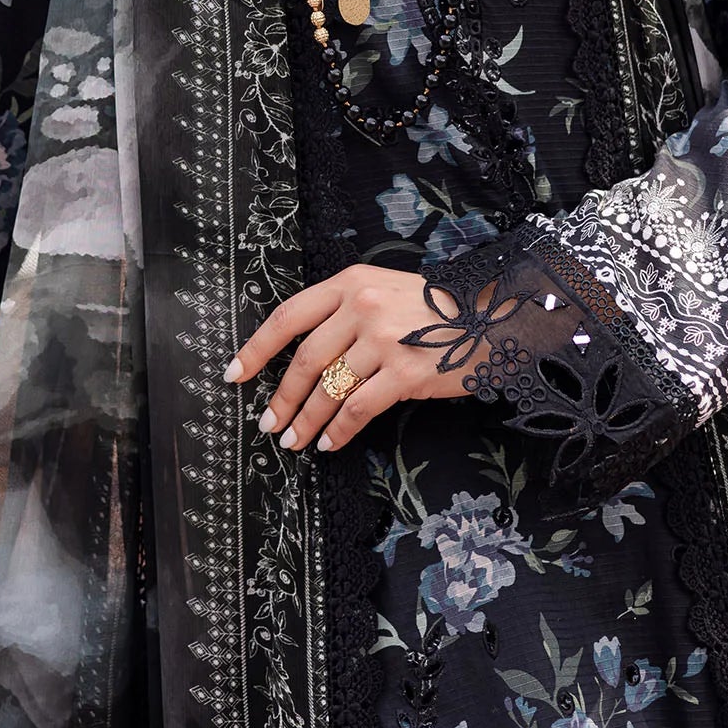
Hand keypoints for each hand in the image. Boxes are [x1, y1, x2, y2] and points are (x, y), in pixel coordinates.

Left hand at [222, 262, 501, 454]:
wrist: (491, 318)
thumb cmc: (434, 309)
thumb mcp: (383, 291)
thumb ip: (344, 311)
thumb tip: (303, 355)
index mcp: (351, 284)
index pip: (288, 316)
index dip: (256, 348)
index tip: (236, 374)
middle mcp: (363, 308)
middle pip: (305, 359)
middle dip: (281, 397)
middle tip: (268, 423)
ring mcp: (384, 341)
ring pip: (328, 388)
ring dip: (305, 420)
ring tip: (293, 440)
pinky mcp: (405, 374)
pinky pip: (358, 409)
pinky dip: (338, 431)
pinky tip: (329, 443)